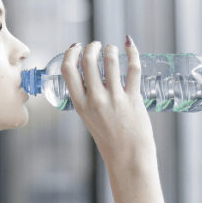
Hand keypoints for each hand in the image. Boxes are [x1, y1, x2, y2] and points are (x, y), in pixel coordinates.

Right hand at [61, 38, 155, 164]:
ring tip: (112, 49)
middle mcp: (95, 100)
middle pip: (88, 61)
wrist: (128, 157)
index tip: (76, 47)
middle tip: (96, 45)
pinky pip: (133, 69)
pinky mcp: (133, 98)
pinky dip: (132, 53)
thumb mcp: (90, 119)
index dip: (71, 54)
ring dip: (110, 49)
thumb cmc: (110, 140)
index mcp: (80, 105)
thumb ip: (88, 99)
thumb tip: (94, 75)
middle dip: (91, 47)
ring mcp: (114, 98)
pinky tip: (130, 45)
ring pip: (110, 60)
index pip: (68, 71)